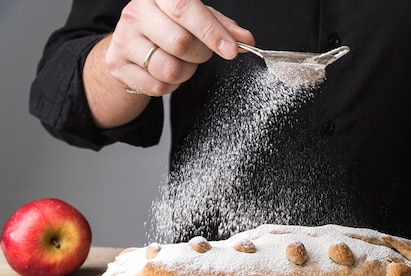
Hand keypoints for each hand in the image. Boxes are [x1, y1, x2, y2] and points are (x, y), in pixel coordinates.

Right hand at [107, 0, 253, 95]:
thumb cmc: (167, 29)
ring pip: (170, 68)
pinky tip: (163, 72)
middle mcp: (135, 12)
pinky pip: (157, 86)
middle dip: (200, 55)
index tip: (231, 50)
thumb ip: (222, 28)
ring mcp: (123, 39)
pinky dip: (169, 85)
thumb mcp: (196, 21)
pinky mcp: (117, 65)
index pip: (184, 8)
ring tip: (179, 62)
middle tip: (198, 53)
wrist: (128, 48)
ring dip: (185, 73)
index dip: (211, 31)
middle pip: (181, 42)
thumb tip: (246, 40)